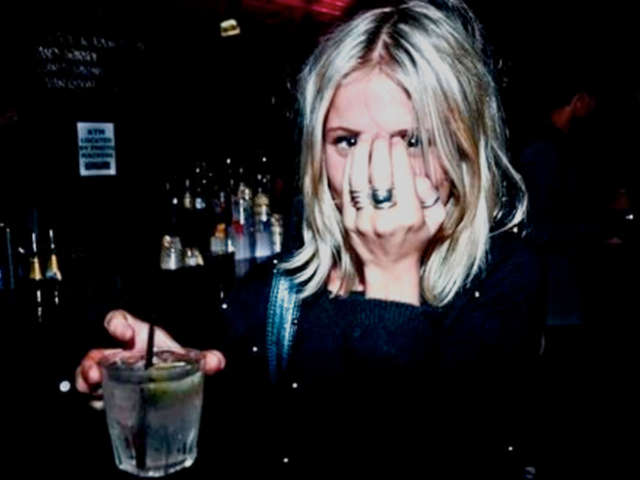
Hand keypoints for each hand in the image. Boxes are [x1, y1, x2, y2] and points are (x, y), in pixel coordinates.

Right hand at [75, 309, 225, 394]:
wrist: (163, 383)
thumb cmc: (167, 361)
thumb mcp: (184, 358)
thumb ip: (202, 359)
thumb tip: (216, 362)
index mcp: (135, 338)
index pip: (119, 321)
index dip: (117, 323)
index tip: (123, 332)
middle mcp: (117, 354)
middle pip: (96, 352)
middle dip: (92, 361)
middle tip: (95, 372)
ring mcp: (108, 375)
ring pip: (88, 373)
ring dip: (85, 379)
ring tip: (92, 386)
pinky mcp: (104, 394)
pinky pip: (90, 395)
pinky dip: (92, 399)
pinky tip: (100, 403)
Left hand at [341, 136, 445, 304]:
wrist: (389, 266)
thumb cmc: (415, 239)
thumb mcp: (435, 220)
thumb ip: (432, 195)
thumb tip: (416, 176)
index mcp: (409, 216)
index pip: (402, 176)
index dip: (398, 153)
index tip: (397, 141)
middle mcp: (385, 218)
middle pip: (380, 174)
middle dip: (380, 149)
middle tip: (381, 135)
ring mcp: (364, 220)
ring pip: (360, 179)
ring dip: (362, 154)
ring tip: (366, 138)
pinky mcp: (348, 222)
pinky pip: (347, 190)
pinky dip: (350, 169)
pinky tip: (355, 155)